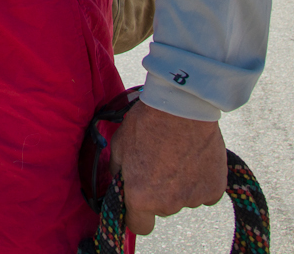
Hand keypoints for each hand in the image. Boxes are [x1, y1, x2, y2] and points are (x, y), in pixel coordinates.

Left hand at [109, 101, 225, 234]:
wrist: (180, 107)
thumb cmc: (145, 123)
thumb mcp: (119, 145)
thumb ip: (118, 171)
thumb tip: (119, 183)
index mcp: (141, 197)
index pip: (139, 226)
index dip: (136, 215)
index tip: (137, 203)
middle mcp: (168, 205)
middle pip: (162, 208)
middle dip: (158, 192)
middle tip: (157, 162)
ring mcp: (193, 199)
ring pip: (183, 199)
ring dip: (180, 185)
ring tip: (176, 154)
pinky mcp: (215, 190)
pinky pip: (204, 192)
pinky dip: (200, 180)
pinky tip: (194, 157)